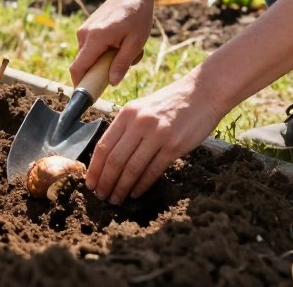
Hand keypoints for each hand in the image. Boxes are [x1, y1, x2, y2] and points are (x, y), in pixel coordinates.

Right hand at [69, 0, 152, 87]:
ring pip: (89, 57)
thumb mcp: (135, 43)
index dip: (79, 85)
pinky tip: (120, 42)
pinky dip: (105, 51)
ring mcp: (83, 30)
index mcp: (95, 38)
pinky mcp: (86, 28)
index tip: (86, 97)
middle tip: (125, 64)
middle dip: (102, 71)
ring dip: (106, 60)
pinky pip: (91, 48)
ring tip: (127, 49)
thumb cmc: (137, 16)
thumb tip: (111, 82)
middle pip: (84, 64)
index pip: (78, 68)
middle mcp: (84, 34)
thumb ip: (121, 64)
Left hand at [84, 73, 224, 203]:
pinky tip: (135, 193)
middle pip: (115, 159)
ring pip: (132, 168)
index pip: (103, 145)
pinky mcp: (174, 146)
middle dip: (105, 181)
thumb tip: (109, 155)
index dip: (95, 168)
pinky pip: (153, 170)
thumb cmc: (171, 102)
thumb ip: (127, 127)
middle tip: (101, 196)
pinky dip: (141, 185)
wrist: (203, 93)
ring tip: (116, 199)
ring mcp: (157, 135)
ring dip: (121, 187)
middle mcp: (139, 123)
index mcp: (127, 113)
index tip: (89, 183)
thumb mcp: (143, 108)